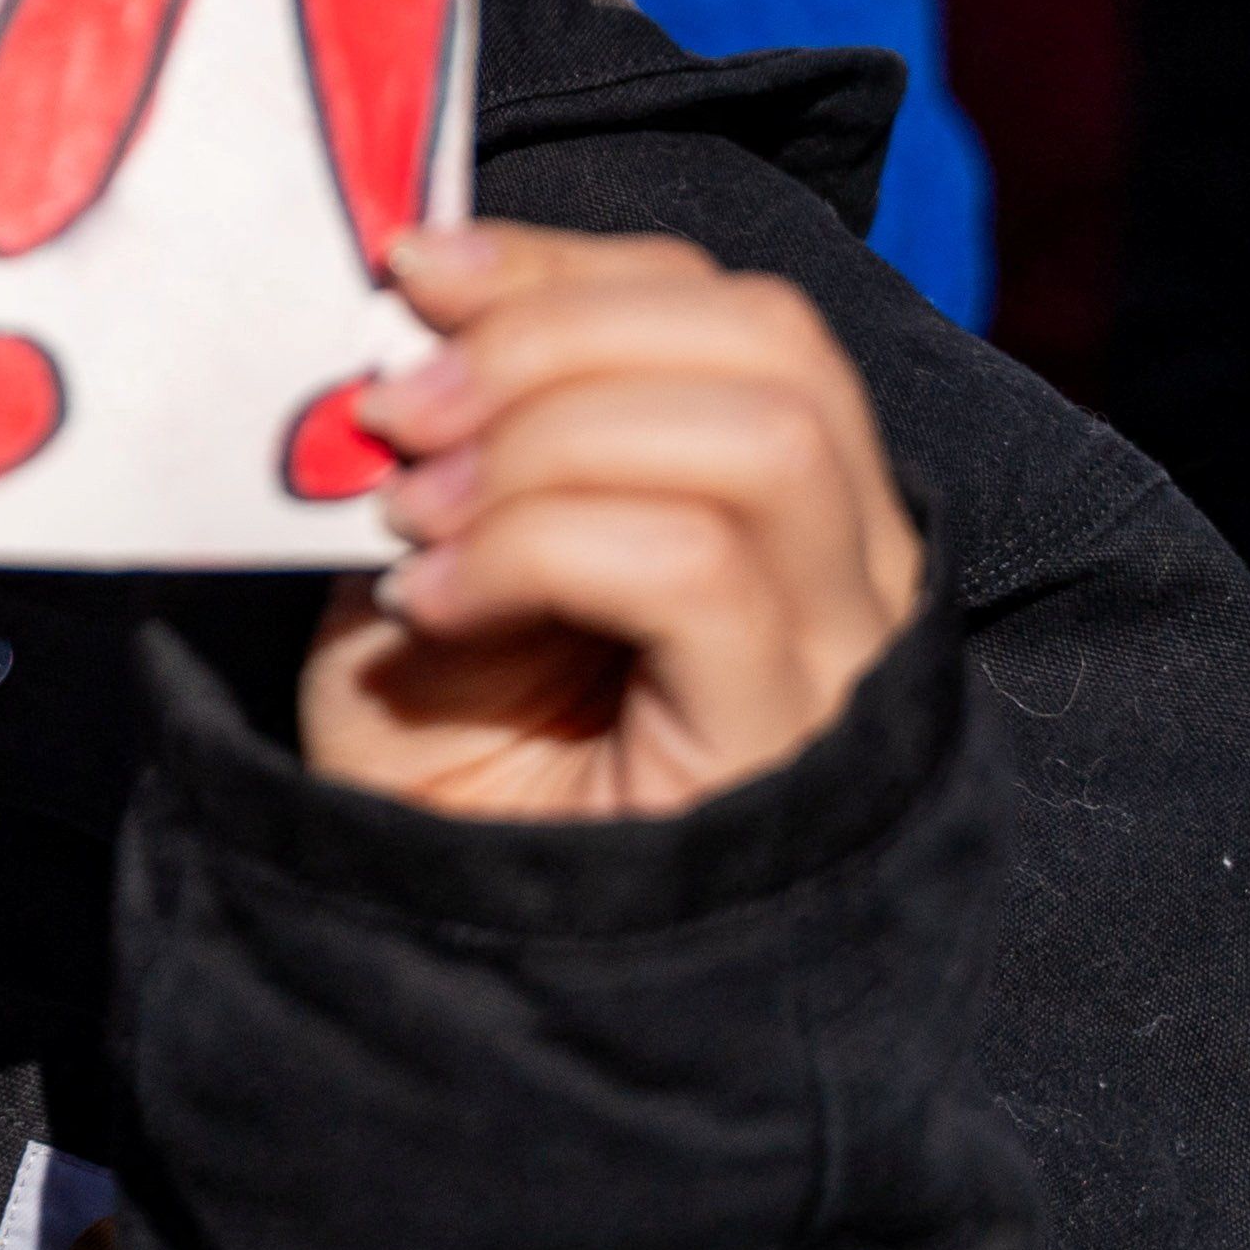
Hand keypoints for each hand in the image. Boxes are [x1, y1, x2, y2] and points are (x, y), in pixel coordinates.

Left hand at [303, 224, 923, 822]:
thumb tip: (418, 283)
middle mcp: (849, 571)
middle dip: (557, 334)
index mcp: (777, 503)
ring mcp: (839, 661)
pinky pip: (700, 570)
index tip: (411, 271)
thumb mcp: (437, 555)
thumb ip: (457, 428)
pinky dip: (540, 545)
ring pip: (763, 435)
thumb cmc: (450, 772)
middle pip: (773, 341)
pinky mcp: (793, 750)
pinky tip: (434, 603)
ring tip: (414, 516)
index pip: (726, 307)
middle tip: (400, 410)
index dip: (564, 265)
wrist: (453, 985)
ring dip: (545, 436)